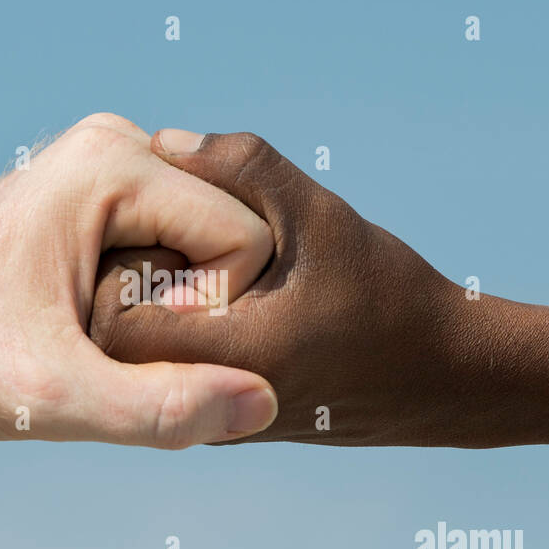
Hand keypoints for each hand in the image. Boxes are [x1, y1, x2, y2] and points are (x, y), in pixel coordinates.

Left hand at [0, 114, 279, 447]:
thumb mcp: (53, 395)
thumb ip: (161, 406)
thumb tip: (263, 403)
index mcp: (115, 165)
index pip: (247, 244)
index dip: (209, 319)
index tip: (125, 347)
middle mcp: (119, 145)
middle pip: (231, 240)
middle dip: (194, 311)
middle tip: (104, 347)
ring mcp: (107, 166)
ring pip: (206, 248)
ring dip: (173, 309)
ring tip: (91, 337)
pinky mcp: (95, 195)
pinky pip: (172, 247)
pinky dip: (153, 297)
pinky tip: (92, 327)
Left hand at [90, 129, 548, 474]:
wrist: (442, 385)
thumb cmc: (390, 303)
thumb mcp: (320, 218)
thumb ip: (240, 169)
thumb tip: (165, 140)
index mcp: (207, 358)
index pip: (107, 298)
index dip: (130, 243)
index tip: (178, 223)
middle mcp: (193, 393)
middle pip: (110, 313)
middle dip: (135, 255)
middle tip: (187, 228)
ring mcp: (202, 407)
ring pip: (137, 331)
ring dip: (155, 280)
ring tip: (207, 254)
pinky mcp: (217, 401)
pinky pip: (164, 345)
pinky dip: (176, 304)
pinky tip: (220, 278)